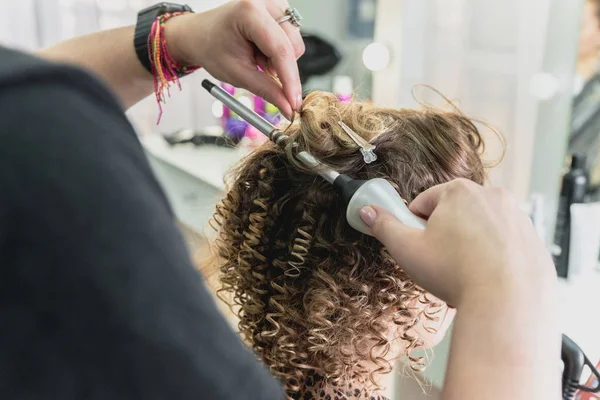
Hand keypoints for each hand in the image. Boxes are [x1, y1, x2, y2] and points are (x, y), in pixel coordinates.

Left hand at [166, 0, 304, 117]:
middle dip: (281, 68)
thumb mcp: (237, 74)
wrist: (199, 34)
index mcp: (250, 12)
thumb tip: (288, 106)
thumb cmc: (211, 48)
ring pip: (294, 44)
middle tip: (258, 69)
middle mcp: (265, 2)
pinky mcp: (279, 10)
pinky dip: (278, 52)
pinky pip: (291, 39)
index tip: (294, 103)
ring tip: (255, 56)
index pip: (280, 50)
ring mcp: (274, 4)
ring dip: (279, 59)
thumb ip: (266, 90)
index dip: (290, 80)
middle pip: (293, 46)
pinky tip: (260, 49)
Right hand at [359, 179, 556, 306]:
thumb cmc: (456, 273)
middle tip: (439, 263)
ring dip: (469, 245)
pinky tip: (486, 279)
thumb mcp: (407, 249)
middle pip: (455, 212)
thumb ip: (383, 226)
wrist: (508, 303)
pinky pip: (504, 244)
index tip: (418, 245)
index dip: (416, 225)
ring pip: (481, 228)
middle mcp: (492, 196)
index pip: (425, 201)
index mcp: (459, 191)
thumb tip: (367, 211)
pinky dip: (493, 257)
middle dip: (444, 234)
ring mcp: (517, 217)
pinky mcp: (534, 239)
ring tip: (463, 275)